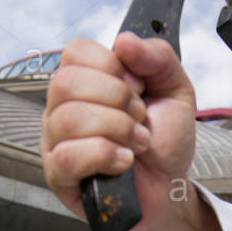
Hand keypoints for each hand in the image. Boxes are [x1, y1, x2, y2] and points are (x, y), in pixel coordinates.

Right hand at [40, 32, 197, 230]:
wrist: (170, 189)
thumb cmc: (164, 142)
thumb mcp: (175, 90)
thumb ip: (158, 58)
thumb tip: (124, 41)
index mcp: (85, 82)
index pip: (75, 52)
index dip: (110, 65)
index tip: (137, 86)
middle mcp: (63, 108)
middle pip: (66, 83)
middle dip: (117, 99)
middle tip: (140, 118)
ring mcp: (56, 142)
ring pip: (68, 119)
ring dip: (116, 129)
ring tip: (137, 143)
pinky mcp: (58, 176)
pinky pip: (66, 156)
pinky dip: (103, 155)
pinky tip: (124, 161)